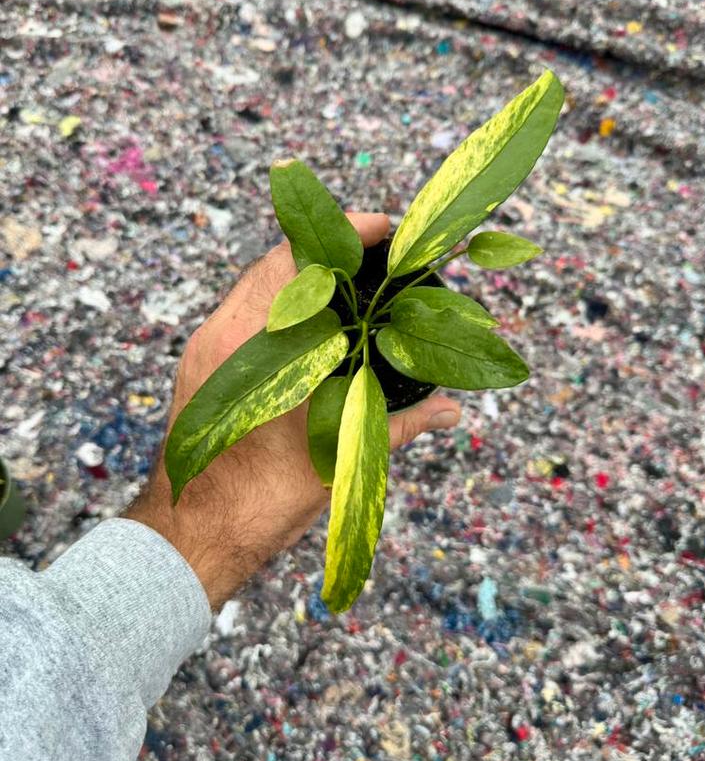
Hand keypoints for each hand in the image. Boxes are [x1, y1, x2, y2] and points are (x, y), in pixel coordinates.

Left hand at [127, 213, 460, 609]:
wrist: (196, 533)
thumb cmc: (262, 499)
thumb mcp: (337, 456)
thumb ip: (398, 424)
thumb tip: (452, 410)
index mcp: (253, 345)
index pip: (297, 260)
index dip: (343, 235)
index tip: (384, 226)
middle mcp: (223, 333)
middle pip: (277, 264)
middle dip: (327, 251)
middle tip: (375, 254)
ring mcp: (206, 346)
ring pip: (258, 287)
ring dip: (302, 277)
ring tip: (349, 283)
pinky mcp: (200, 362)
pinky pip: (243, 313)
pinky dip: (280, 305)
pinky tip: (313, 324)